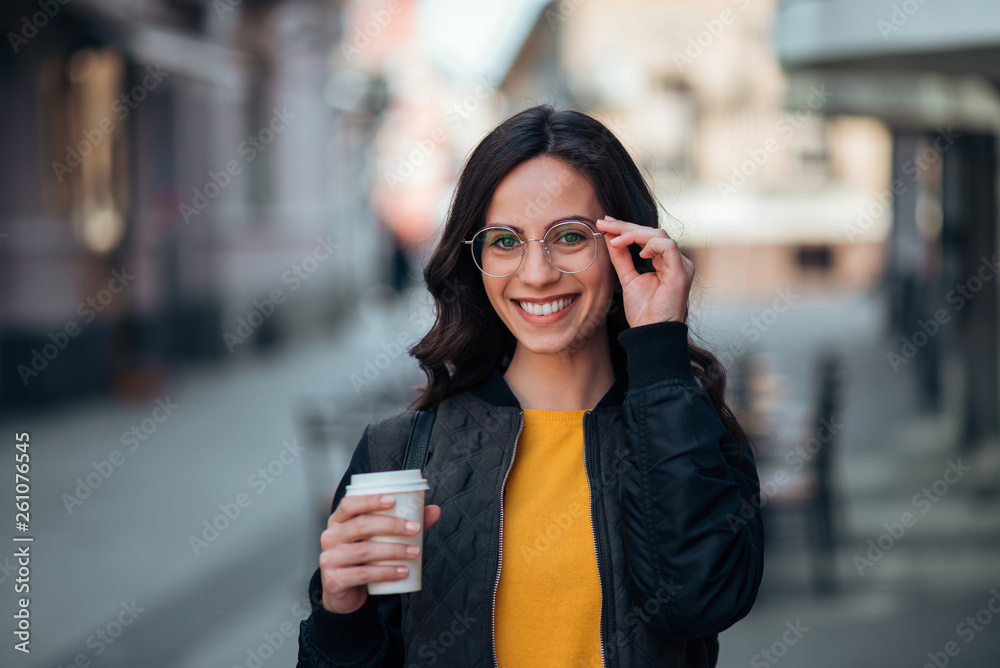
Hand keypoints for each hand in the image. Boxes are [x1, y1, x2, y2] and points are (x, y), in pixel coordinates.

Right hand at [319, 493, 441, 613]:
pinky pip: (363, 574)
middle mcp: (330, 536)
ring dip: (393, 550)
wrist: (344, 593)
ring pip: (364, 550)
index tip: (393, 500)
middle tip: (414, 529)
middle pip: (361, 525)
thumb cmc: (363, 558)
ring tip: (414, 552)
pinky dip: (386, 572)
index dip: (371, 500)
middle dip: (391, 525)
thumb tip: (434, 510)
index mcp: (339, 520)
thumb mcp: (379, 538)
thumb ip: (404, 524)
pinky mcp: (334, 580)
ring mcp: (330, 558)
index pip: (350, 504)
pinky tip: (402, 571)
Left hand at [596, 216, 694, 326]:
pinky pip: (668, 246)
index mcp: (664, 261)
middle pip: (651, 232)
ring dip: (633, 233)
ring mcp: (680, 265)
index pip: (645, 237)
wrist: (651, 333)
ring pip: (659, 235)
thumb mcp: (627, 279)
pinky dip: (651, 245)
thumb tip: (609, 237)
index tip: (604, 223)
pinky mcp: (681, 271)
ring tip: (615, 240)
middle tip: (604, 222)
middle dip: (625, 226)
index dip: (625, 228)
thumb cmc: (643, 312)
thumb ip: (621, 258)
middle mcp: (674, 260)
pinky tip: (639, 253)